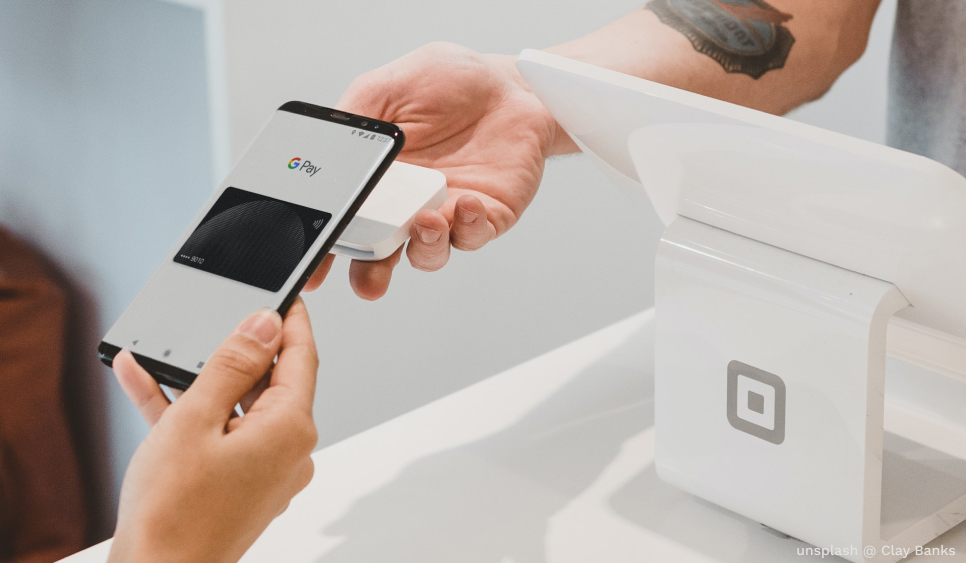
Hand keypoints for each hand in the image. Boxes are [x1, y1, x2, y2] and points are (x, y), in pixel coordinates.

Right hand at [107, 298, 318, 562]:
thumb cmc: (174, 513)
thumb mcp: (196, 418)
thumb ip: (232, 364)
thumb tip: (264, 324)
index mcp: (291, 430)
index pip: (303, 358)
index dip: (292, 321)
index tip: (286, 294)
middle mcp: (289, 452)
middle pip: (270, 383)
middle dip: (236, 353)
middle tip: (213, 322)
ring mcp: (266, 472)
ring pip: (238, 409)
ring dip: (200, 382)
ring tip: (161, 354)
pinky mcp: (241, 486)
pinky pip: (222, 436)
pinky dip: (191, 414)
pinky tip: (148, 386)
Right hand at [303, 42, 574, 299]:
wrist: (504, 82)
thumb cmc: (445, 83)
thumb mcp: (384, 90)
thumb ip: (352, 125)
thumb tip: (321, 155)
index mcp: (375, 183)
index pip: (346, 225)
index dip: (327, 251)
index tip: (315, 269)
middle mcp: (407, 207)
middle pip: (381, 256)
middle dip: (371, 274)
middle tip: (370, 278)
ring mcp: (447, 215)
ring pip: (429, 253)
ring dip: (424, 245)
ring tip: (426, 221)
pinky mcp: (487, 215)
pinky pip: (475, 234)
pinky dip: (469, 225)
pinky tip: (466, 201)